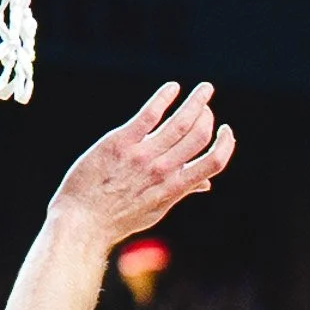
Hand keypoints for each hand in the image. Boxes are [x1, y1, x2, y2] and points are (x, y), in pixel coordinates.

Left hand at [48, 82, 233, 248]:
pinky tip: (172, 88)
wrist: (82, 222)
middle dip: (208, 116)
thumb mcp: (156, 210)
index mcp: (175, 187)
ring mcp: (142, 155)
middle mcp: (162, 170)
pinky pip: (149, 114)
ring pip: (180, 122)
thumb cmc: (118, 218)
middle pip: (199, 135)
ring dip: (197, 101)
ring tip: (205, 89)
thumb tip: (206, 184)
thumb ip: (183, 191)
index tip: (226, 131)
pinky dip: (164, 98)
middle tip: (206, 105)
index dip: (226, 143)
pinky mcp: (120, 142)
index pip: (214, 162)